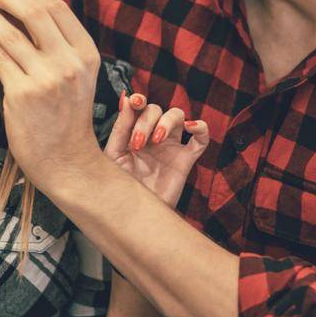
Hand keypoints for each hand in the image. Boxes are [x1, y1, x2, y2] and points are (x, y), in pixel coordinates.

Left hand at [0, 0, 102, 183]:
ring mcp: (45, 79)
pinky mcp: (21, 94)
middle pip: (34, 12)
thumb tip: (27, 7)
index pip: (57, 8)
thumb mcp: (77, 76)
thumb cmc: (67, 116)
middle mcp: (69, 63)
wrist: (66, 161)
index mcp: (86, 54)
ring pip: (10, 32)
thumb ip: (60, 44)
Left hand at [104, 93, 209, 207]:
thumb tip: (126, 100)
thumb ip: (120, 129)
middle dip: (146, 121)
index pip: (139, 107)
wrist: (134, 215)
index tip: (134, 102)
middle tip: (137, 144)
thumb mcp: (114, 156)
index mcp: (133, 133)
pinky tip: (191, 127)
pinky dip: (201, 128)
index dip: (138, 100)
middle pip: (157, 109)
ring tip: (157, 140)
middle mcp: (152, 136)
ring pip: (178, 115)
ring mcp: (170, 146)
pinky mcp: (185, 160)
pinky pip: (201, 139)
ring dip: (167, 121)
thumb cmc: (120, 187)